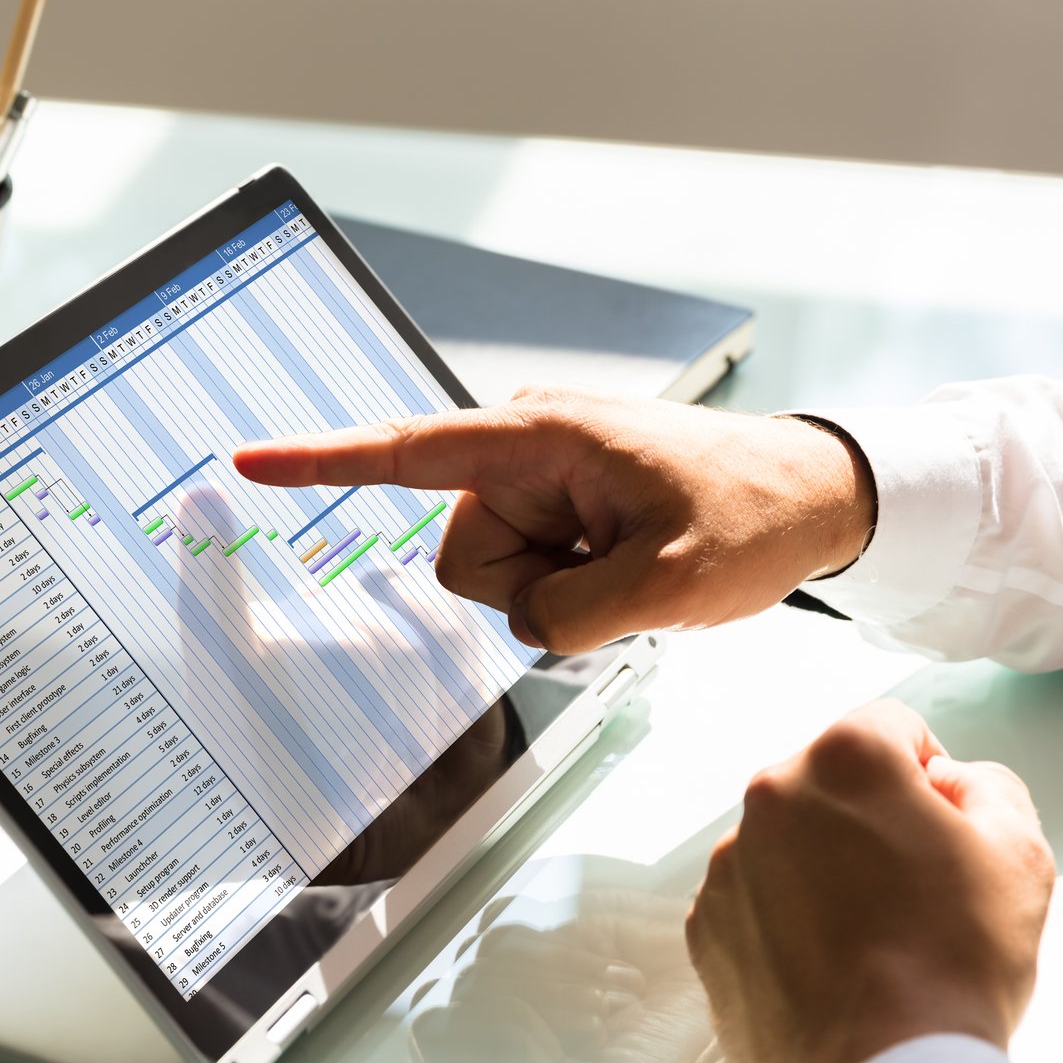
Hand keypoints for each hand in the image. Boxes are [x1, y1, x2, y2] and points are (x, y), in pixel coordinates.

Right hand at [230, 388, 874, 652]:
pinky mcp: (558, 509)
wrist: (813, 497)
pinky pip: (529, 578)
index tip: (248, 463)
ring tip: (632, 566)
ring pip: (496, 580)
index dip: (320, 464)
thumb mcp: (672, 583)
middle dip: (532, 588)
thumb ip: (573, 616)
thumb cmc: (752, 513)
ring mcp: (541, 482)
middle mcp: (525, 451)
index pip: (405, 453)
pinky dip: (575, 589)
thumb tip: (524, 624)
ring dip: (561, 592)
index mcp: (538, 438)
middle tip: (620, 574)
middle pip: (464, 558)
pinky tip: (628, 567)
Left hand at [686, 701, 1055, 1062]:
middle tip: (915, 893)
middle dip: (870, 821)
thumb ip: (987, 788)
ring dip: (824, 872)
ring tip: (874, 943)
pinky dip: (785, 924)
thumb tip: (947, 785)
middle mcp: (770, 798)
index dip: (929, 777)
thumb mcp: (1020, 852)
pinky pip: (753, 904)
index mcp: (843, 760)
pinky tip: (831, 971)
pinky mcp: (705, 930)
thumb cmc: (955, 964)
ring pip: (788, 845)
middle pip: (830, 786)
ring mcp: (728, 867)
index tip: (944, 830)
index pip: (892, 730)